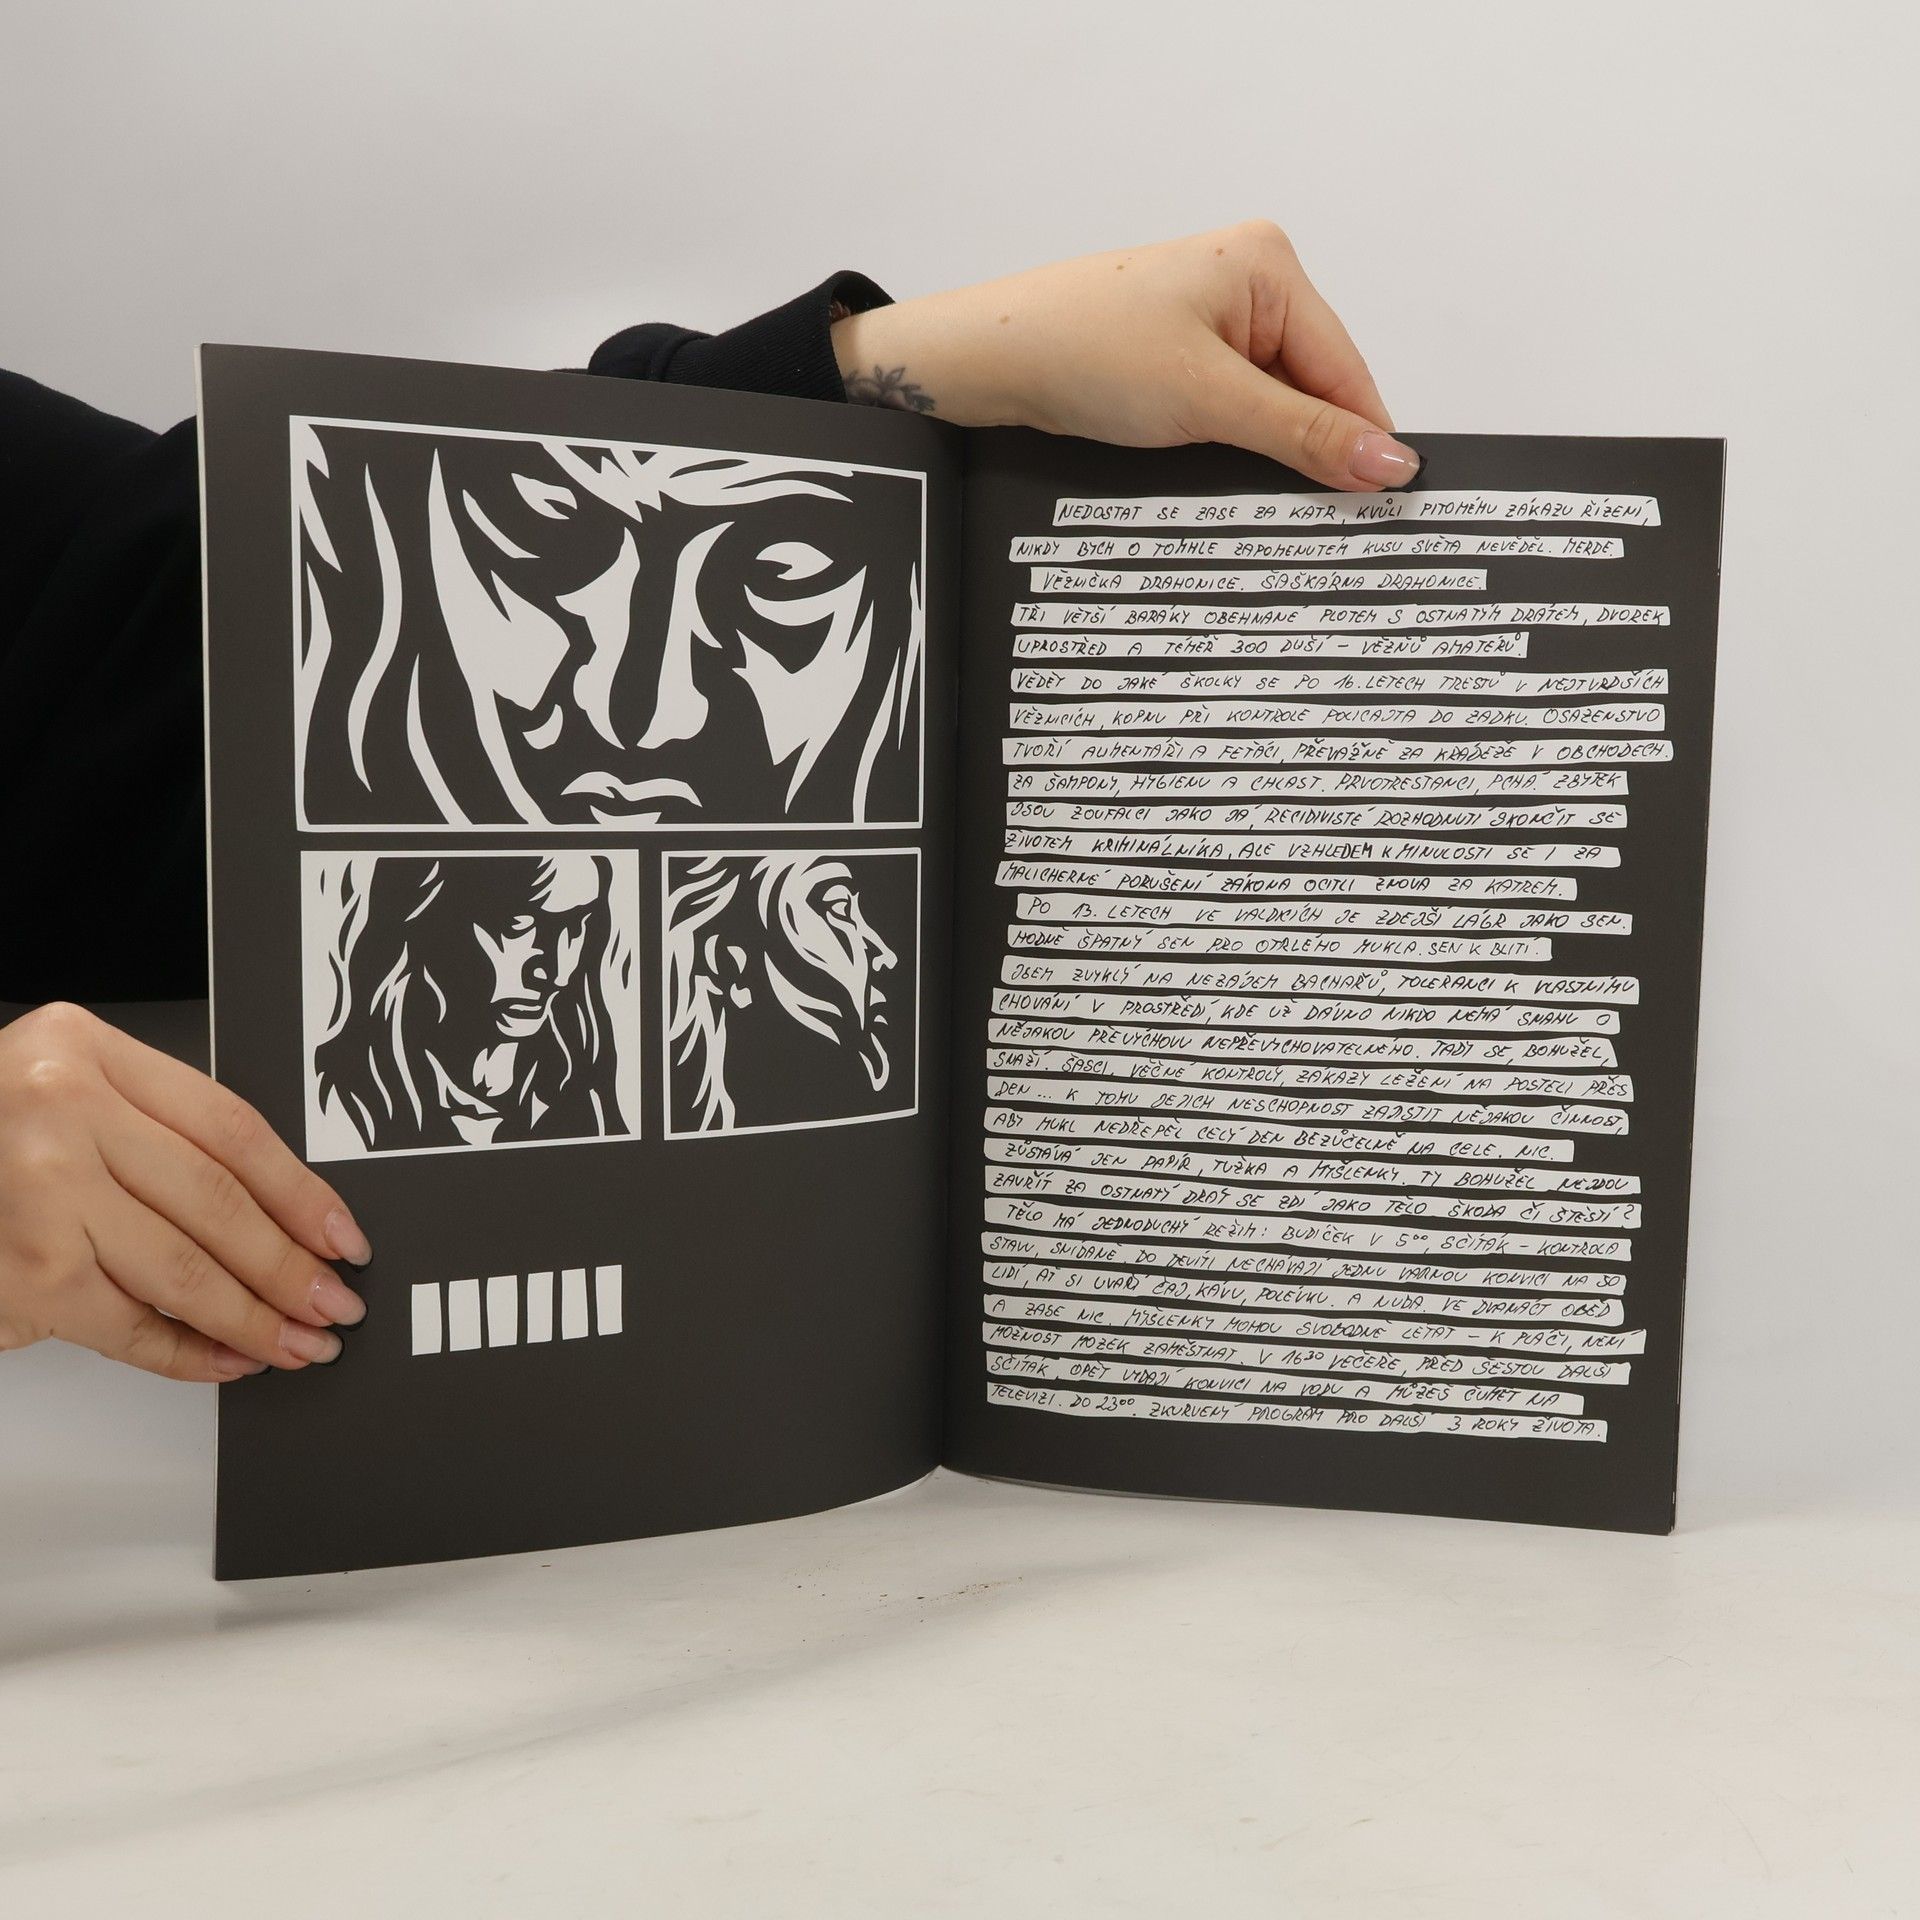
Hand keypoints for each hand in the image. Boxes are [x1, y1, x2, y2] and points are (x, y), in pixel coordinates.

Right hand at [0, 1003, 371, 1381]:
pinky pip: (129, 1324)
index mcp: (85, 1052)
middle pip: (217, 1201)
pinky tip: (229, 1359)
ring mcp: (37, 1195)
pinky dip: (188, 1352)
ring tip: (298, 1341)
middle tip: (336, 1302)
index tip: (343, 1237)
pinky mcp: (24, 1274)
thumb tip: (281, 1217)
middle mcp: (61, 1114)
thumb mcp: (74, 1093)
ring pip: (183, 1270)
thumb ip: (160, 1133)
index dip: (302, 1191)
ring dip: (254, 1319)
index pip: (232, 1127)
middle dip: (290, 1266)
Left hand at [832, 220, 1417, 492]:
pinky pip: (1231, 411)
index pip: (1347, 370)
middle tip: (1307, 514)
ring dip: (1262, 452)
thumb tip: (1386, 460)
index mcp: (1269, 265)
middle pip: (1313, 389)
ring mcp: (1210, 320)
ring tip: (1238, 483)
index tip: (1381, 507)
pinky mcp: (1177, 355)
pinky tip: (1209, 468)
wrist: (983, 363)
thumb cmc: (1078, 348)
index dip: (1361, 442)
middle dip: (1306, 449)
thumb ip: (1302, 434)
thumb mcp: (1207, 400)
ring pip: (1271, 408)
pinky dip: (1228, 446)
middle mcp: (1247, 282)